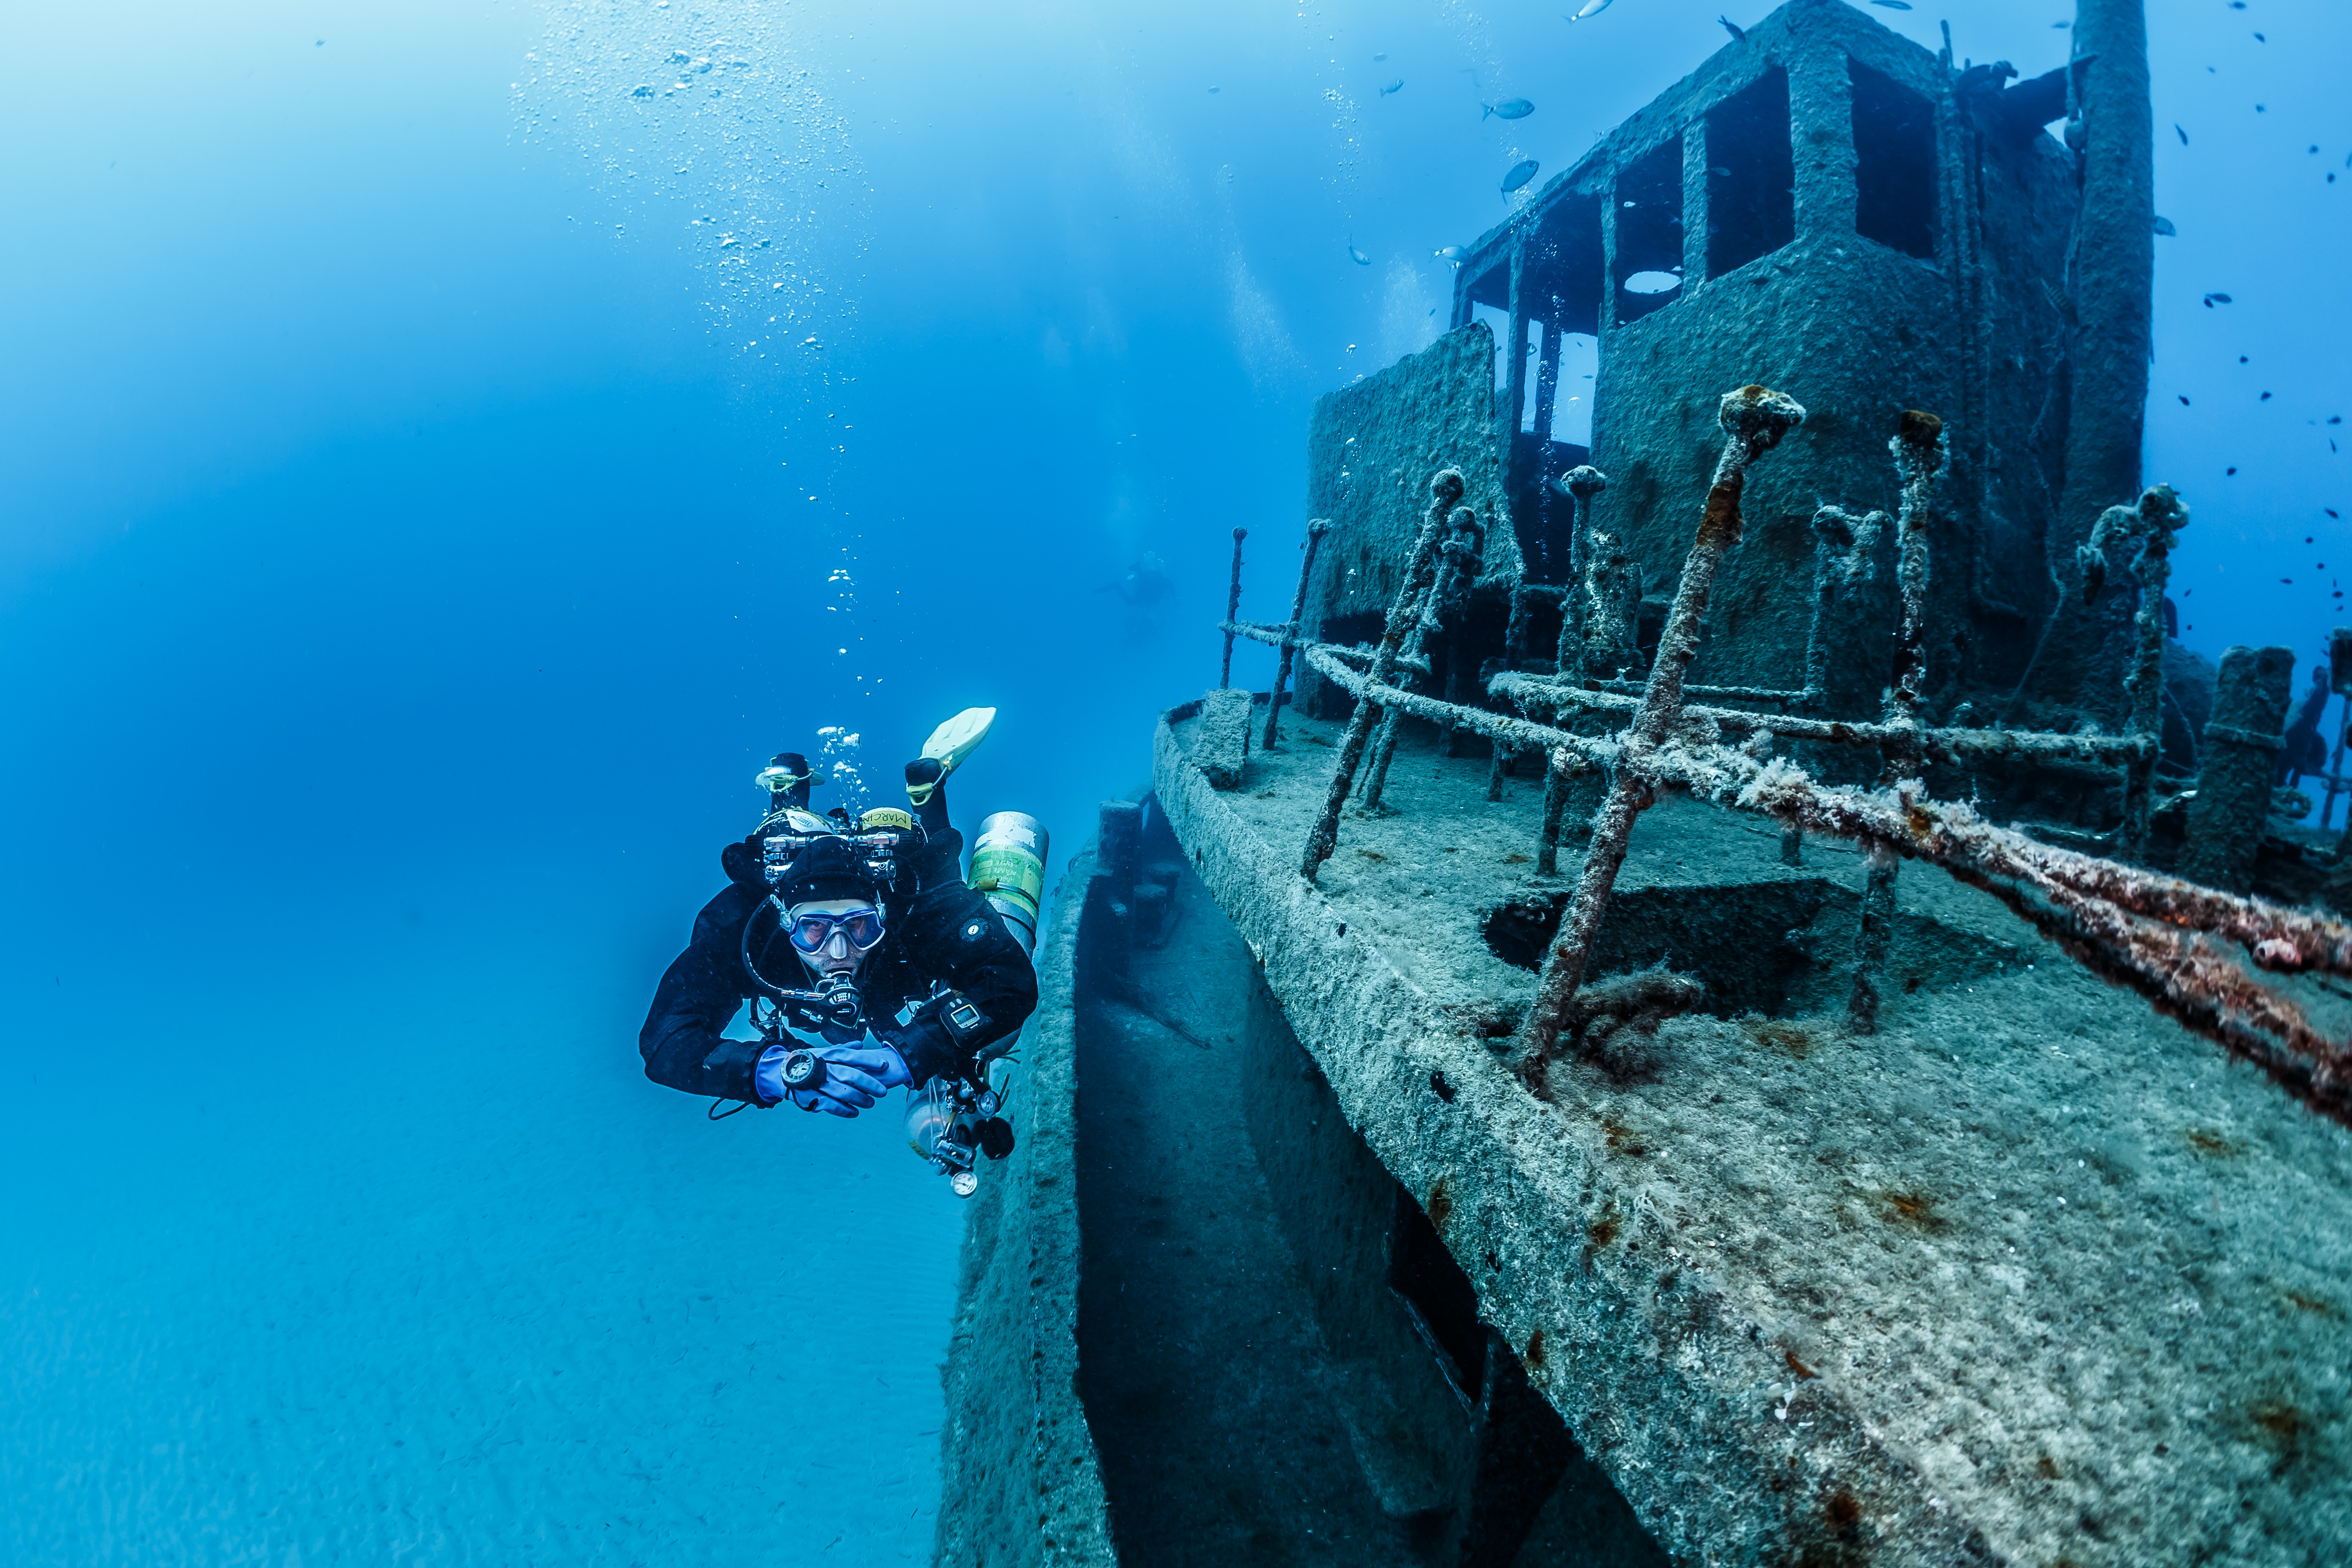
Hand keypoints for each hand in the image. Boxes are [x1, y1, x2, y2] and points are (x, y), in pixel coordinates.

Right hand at [760, 1040, 911, 1116]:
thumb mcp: (823, 1051)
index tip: (883, 1066)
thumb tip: (860, 1044)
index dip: (868, 1061)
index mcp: (828, 1056)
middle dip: (869, 1084)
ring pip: (843, 1092)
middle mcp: (824, 1069)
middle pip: (850, 1075)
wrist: (781, 1072)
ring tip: (870, 1103)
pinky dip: (844, 1110)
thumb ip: (843, 1049)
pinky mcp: (812, 1098)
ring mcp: (818, 1084)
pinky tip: (854, 1112)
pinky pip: (831, 1106)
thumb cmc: (806, 1061)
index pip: (851, 1056)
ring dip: (860, 1099)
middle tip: (882, 1091)